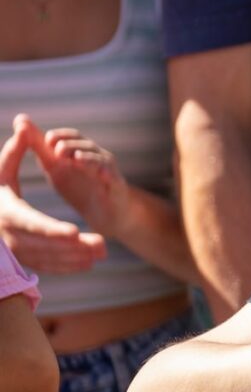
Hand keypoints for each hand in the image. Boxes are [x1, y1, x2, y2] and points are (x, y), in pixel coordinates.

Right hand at [0, 118, 105, 272]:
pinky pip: (47, 266)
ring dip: (76, 258)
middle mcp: (10, 236)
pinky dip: (68, 266)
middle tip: (101, 245)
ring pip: (49, 259)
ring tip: (101, 252)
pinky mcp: (23, 259)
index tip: (74, 232)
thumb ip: (12, 151)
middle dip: (74, 247)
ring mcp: (16, 251)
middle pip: (45, 246)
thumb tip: (23, 125)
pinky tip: (88, 262)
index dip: (52, 230)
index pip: (31, 223)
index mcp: (7, 213)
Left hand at [18, 115, 129, 236]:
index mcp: (82, 152)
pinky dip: (106, 173)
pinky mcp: (117, 186)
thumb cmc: (81, 188)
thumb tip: (21, 122)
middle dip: (72, 146)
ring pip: (101, 159)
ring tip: (76, 158)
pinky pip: (114, 177)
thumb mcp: (57, 169)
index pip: (73, 137)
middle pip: (87, 145)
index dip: (61, 136)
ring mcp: (109, 171)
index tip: (47, 140)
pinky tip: (99, 173)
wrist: (105, 213)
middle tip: (58, 151)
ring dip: (88, 157)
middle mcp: (98, 157)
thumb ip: (42, 150)